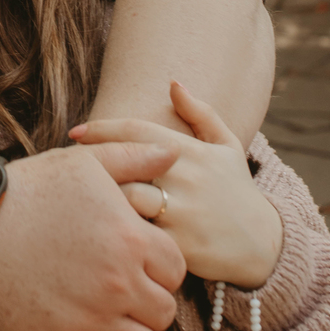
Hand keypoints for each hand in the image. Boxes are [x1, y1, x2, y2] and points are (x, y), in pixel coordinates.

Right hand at [0, 141, 185, 330]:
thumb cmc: (31, 187)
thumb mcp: (85, 162)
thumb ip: (134, 156)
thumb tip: (172, 155)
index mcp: (130, 237)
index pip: (176, 270)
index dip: (163, 269)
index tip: (145, 267)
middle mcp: (118, 281)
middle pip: (164, 311)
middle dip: (152, 304)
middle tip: (133, 298)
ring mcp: (91, 317)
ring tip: (124, 329)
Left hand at [71, 81, 282, 288]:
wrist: (263, 246)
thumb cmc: (236, 192)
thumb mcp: (226, 146)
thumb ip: (200, 113)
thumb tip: (173, 83)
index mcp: (191, 151)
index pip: (136, 131)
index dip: (101, 128)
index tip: (75, 133)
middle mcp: (185, 179)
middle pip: (124, 164)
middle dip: (92, 165)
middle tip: (66, 168)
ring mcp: (182, 214)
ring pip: (126, 199)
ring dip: (100, 197)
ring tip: (76, 198)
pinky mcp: (178, 247)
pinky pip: (137, 236)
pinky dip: (118, 231)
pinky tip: (99, 231)